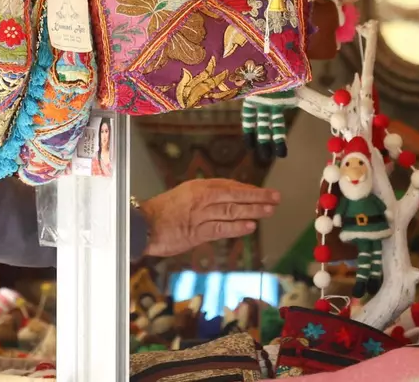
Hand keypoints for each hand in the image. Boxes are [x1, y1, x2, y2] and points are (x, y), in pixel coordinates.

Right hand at [140, 178, 279, 257]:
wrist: (143, 225)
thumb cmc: (161, 212)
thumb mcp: (184, 196)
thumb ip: (204, 198)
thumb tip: (224, 201)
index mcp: (198, 187)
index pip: (228, 186)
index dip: (247, 190)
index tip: (262, 193)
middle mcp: (201, 198)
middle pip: (234, 196)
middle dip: (257, 197)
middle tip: (275, 197)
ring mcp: (200, 215)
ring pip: (231, 210)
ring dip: (252, 210)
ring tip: (269, 210)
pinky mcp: (197, 232)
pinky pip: (221, 228)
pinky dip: (236, 227)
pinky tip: (251, 226)